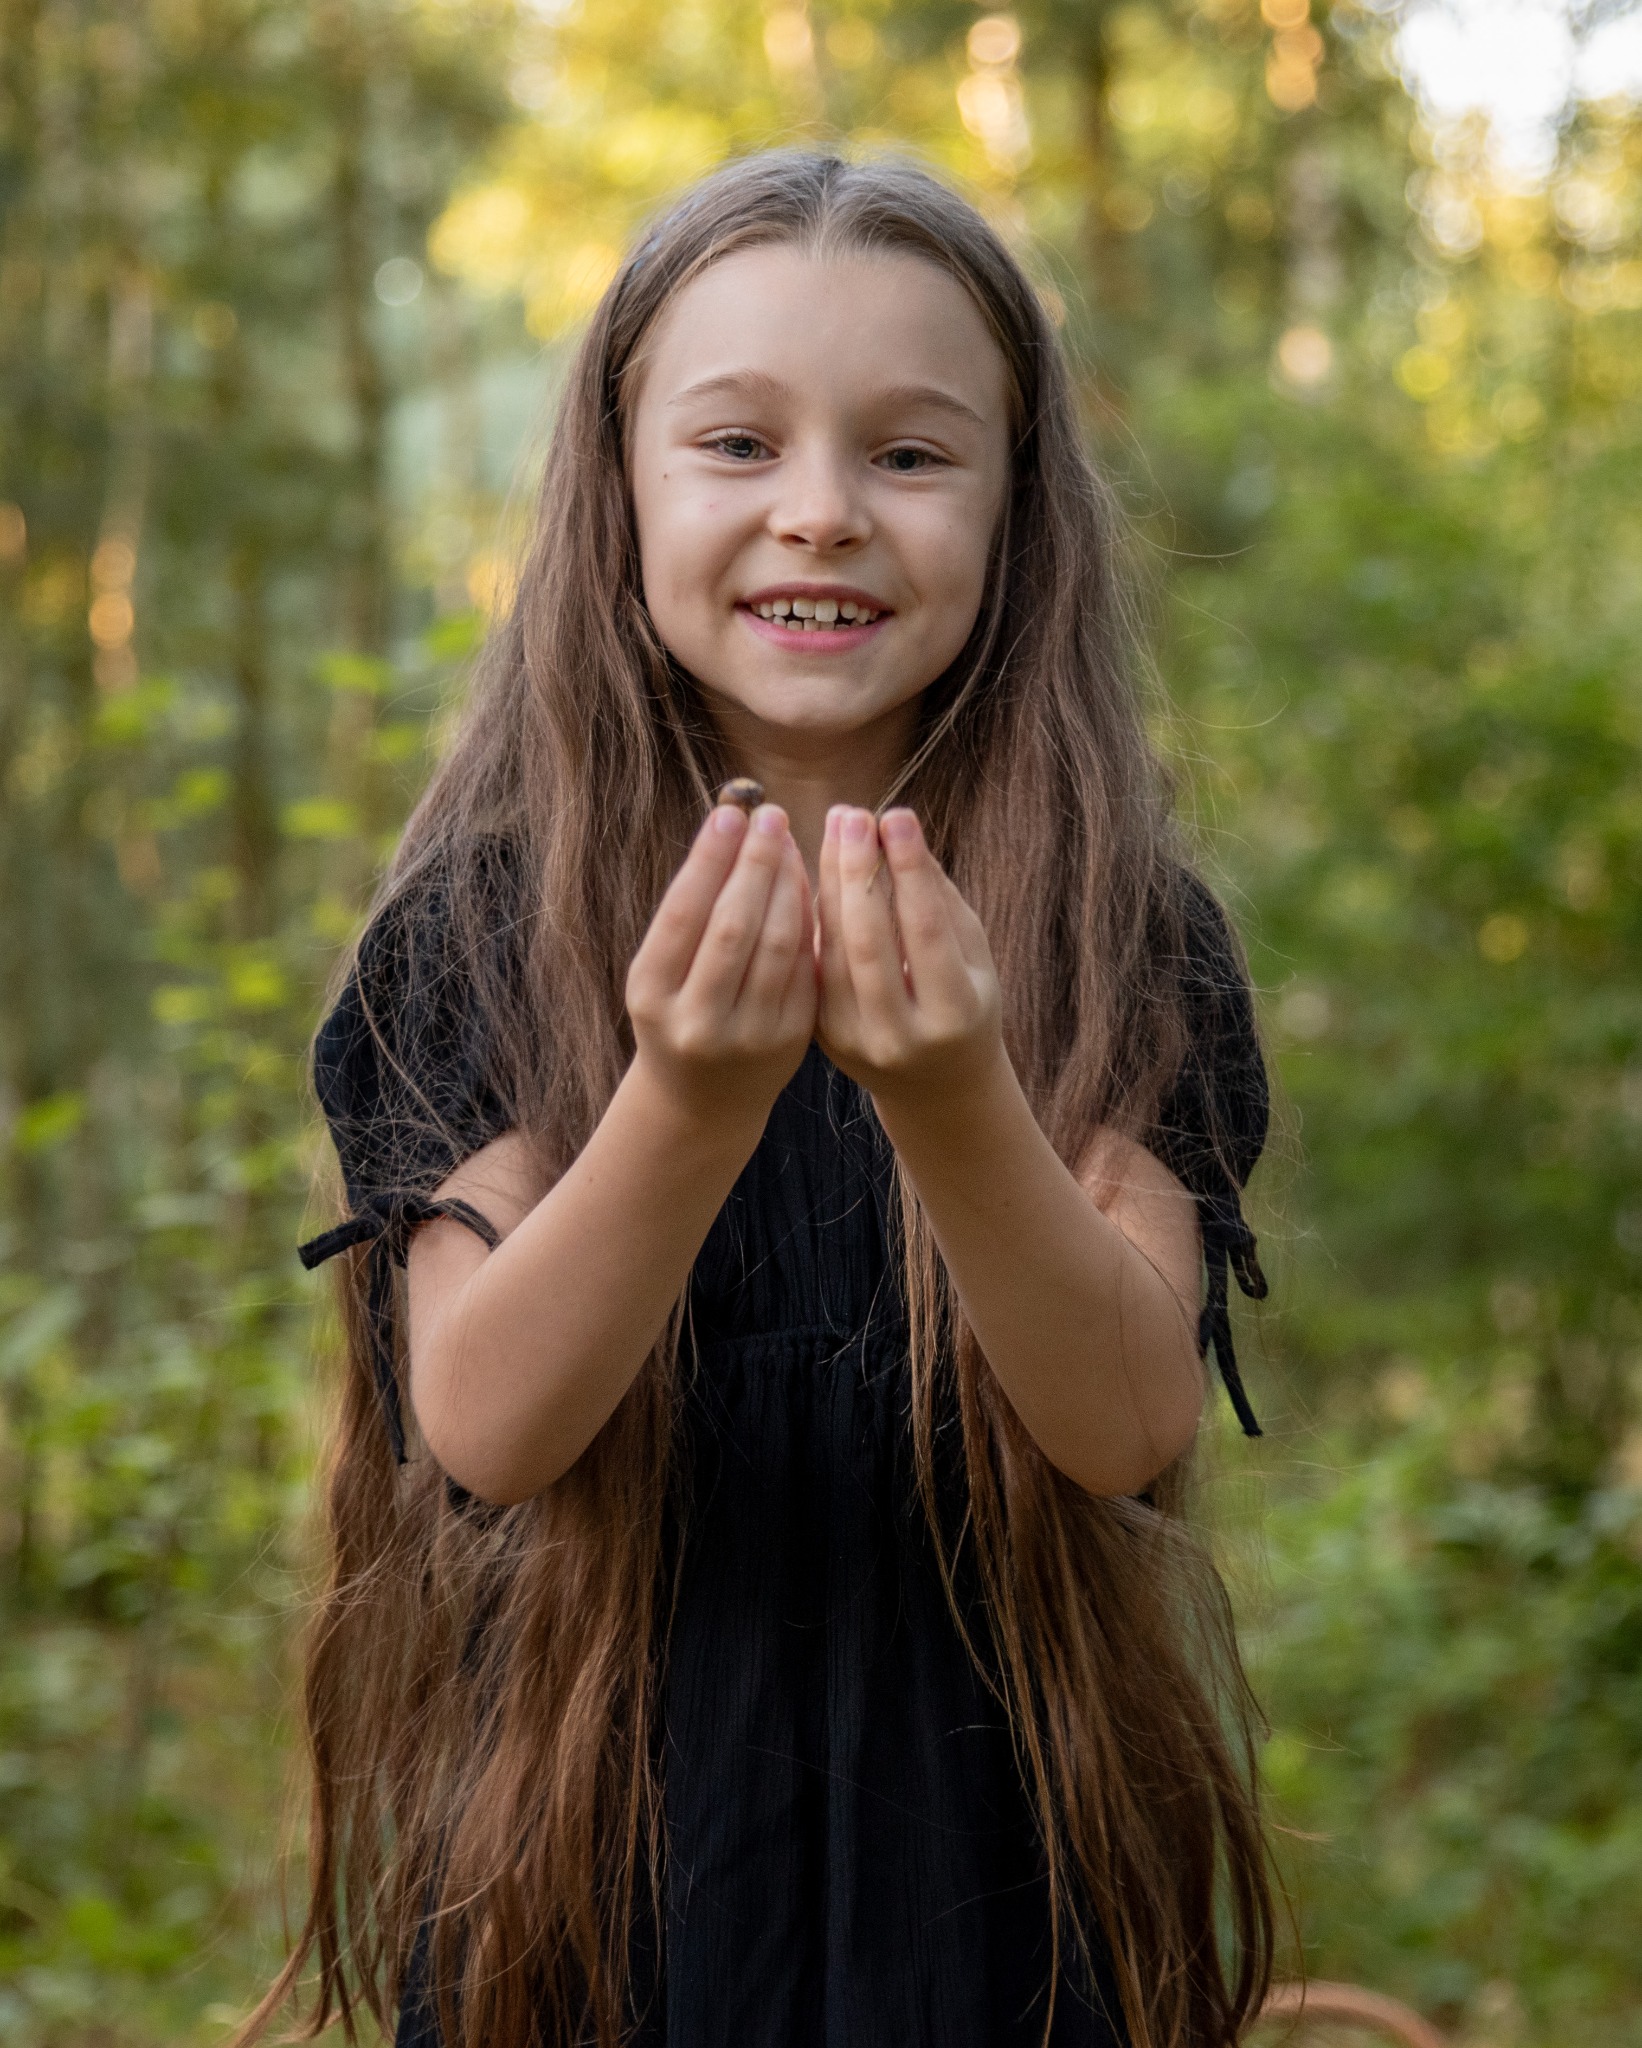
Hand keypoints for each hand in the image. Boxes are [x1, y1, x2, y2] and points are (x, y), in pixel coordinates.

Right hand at [625, 801, 816, 1130]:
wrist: (701, 1098)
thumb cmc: (678, 1009)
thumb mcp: (662, 968)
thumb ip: (691, 907)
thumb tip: (735, 822)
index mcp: (651, 992)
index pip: (685, 912)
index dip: (710, 858)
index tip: (731, 812)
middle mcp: (696, 1020)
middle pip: (735, 926)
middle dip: (756, 863)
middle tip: (771, 816)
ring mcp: (746, 1036)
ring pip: (778, 944)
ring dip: (789, 885)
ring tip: (790, 843)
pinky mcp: (789, 1042)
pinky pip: (805, 967)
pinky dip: (809, 920)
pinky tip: (810, 885)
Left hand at [816, 806, 1003, 1112]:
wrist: (936, 1085)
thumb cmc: (964, 1002)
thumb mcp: (971, 956)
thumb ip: (938, 901)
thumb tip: (897, 829)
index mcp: (953, 1015)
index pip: (926, 930)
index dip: (910, 870)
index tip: (897, 815)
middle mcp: (900, 1036)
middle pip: (870, 939)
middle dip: (858, 870)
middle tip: (852, 813)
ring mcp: (855, 1042)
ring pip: (834, 950)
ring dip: (828, 883)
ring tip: (834, 828)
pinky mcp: (824, 1037)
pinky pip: (815, 964)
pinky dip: (812, 913)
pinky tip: (813, 867)